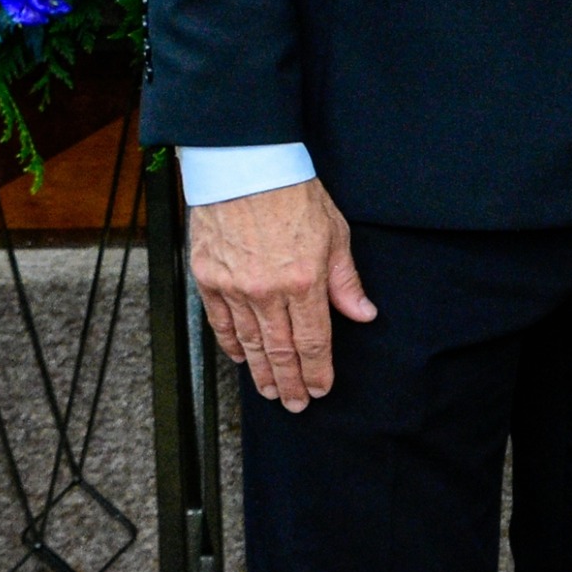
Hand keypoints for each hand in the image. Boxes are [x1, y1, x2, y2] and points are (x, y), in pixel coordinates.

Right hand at [187, 177, 375, 411]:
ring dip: (261, 372)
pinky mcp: (208, 278)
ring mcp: (233, 287)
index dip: (318, 370)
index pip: (314, 340)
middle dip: (291, 382)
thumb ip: (346, 281)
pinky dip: (231, 344)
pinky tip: (241, 359)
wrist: (244, 166)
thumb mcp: (335, 233)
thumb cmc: (294, 194)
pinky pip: (220, 322)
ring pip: (250, 342)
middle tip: (296, 404)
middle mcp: (267, 292)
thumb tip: (363, 314)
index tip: (321, 389)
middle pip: (280, 350)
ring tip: (271, 392)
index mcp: (304, 281)